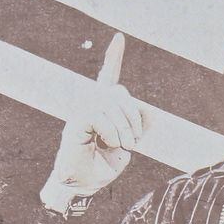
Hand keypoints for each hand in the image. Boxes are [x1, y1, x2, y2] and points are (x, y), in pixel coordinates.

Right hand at [41, 34, 148, 213]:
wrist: (82, 186)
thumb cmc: (101, 167)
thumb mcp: (128, 144)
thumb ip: (138, 125)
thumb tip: (149, 111)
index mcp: (101, 109)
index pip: (108, 78)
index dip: (113, 58)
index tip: (119, 37)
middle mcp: (89, 106)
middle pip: (120, 92)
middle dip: (134, 116)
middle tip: (134, 142)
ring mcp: (80, 113)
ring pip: (112, 103)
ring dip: (125, 128)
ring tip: (123, 146)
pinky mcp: (75, 123)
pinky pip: (100, 115)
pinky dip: (111, 131)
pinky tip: (108, 143)